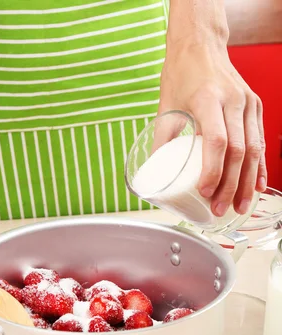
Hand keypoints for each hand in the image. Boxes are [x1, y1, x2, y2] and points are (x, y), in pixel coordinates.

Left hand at [158, 41, 266, 216]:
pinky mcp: (255, 107)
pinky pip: (260, 142)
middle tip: (220, 209)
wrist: (200, 44)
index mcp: (207, 99)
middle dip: (230, 186)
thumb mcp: (165, 107)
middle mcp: (232, 100)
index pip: (217, 141)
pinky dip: (259, 167)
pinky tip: (256, 187)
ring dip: (247, 182)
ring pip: (254, 150)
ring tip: (239, 207)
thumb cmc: (181, 75)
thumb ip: (161, 141)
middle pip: (238, 151)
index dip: (213, 171)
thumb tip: (155, 176)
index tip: (205, 192)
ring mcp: (247, 103)